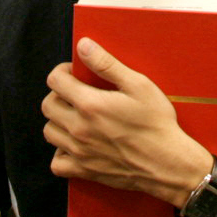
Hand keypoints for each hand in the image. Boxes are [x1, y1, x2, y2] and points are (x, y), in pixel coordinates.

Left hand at [44, 37, 214, 203]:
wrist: (168, 164)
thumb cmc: (157, 124)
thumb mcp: (138, 85)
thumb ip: (107, 64)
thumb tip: (83, 46)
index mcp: (90, 104)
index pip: (55, 81)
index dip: (62, 71)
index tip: (74, 73)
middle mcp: (79, 129)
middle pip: (48, 106)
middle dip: (58, 94)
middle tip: (76, 93)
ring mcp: (80, 152)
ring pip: (49, 132)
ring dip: (58, 121)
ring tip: (76, 116)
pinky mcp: (84, 171)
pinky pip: (56, 163)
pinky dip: (60, 152)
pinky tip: (75, 144)